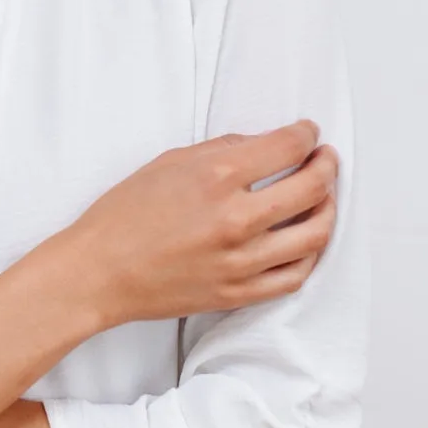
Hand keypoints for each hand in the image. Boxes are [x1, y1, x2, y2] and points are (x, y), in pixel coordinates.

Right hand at [68, 119, 338, 329]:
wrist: (99, 272)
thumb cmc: (124, 214)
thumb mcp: (169, 162)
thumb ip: (223, 149)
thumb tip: (265, 144)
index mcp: (215, 177)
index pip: (288, 147)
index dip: (306, 135)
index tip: (307, 133)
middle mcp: (235, 219)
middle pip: (312, 188)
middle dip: (326, 166)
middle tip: (325, 159)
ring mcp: (240, 261)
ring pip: (314, 234)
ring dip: (328, 209)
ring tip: (324, 198)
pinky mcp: (238, 293)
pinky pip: (294, 275)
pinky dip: (310, 254)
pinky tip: (306, 240)